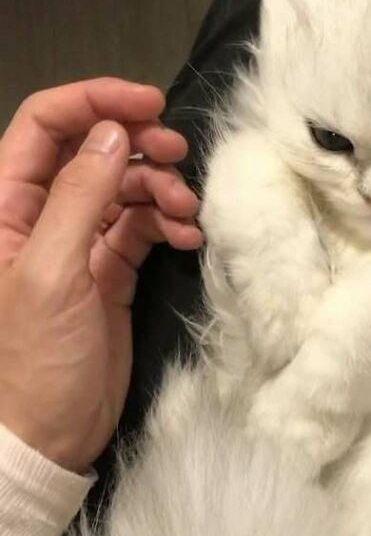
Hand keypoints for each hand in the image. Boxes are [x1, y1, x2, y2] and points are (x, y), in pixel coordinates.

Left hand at [0, 78, 202, 472]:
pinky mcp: (112, 268)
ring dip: (161, 190)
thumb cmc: (33, 358)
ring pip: (126, 186)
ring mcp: (80, 241)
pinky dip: (168, 225)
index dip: (96, 101)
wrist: (50, 434)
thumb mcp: (51, 273)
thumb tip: (111, 134)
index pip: (45, 125)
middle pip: (94, 150)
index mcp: (5, 204)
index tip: (151, 104)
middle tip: (178, 157)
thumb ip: (80, 198)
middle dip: (139, 146)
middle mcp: (41, 214)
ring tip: (186, 215)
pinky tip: (187, 239)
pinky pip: (143, 226)